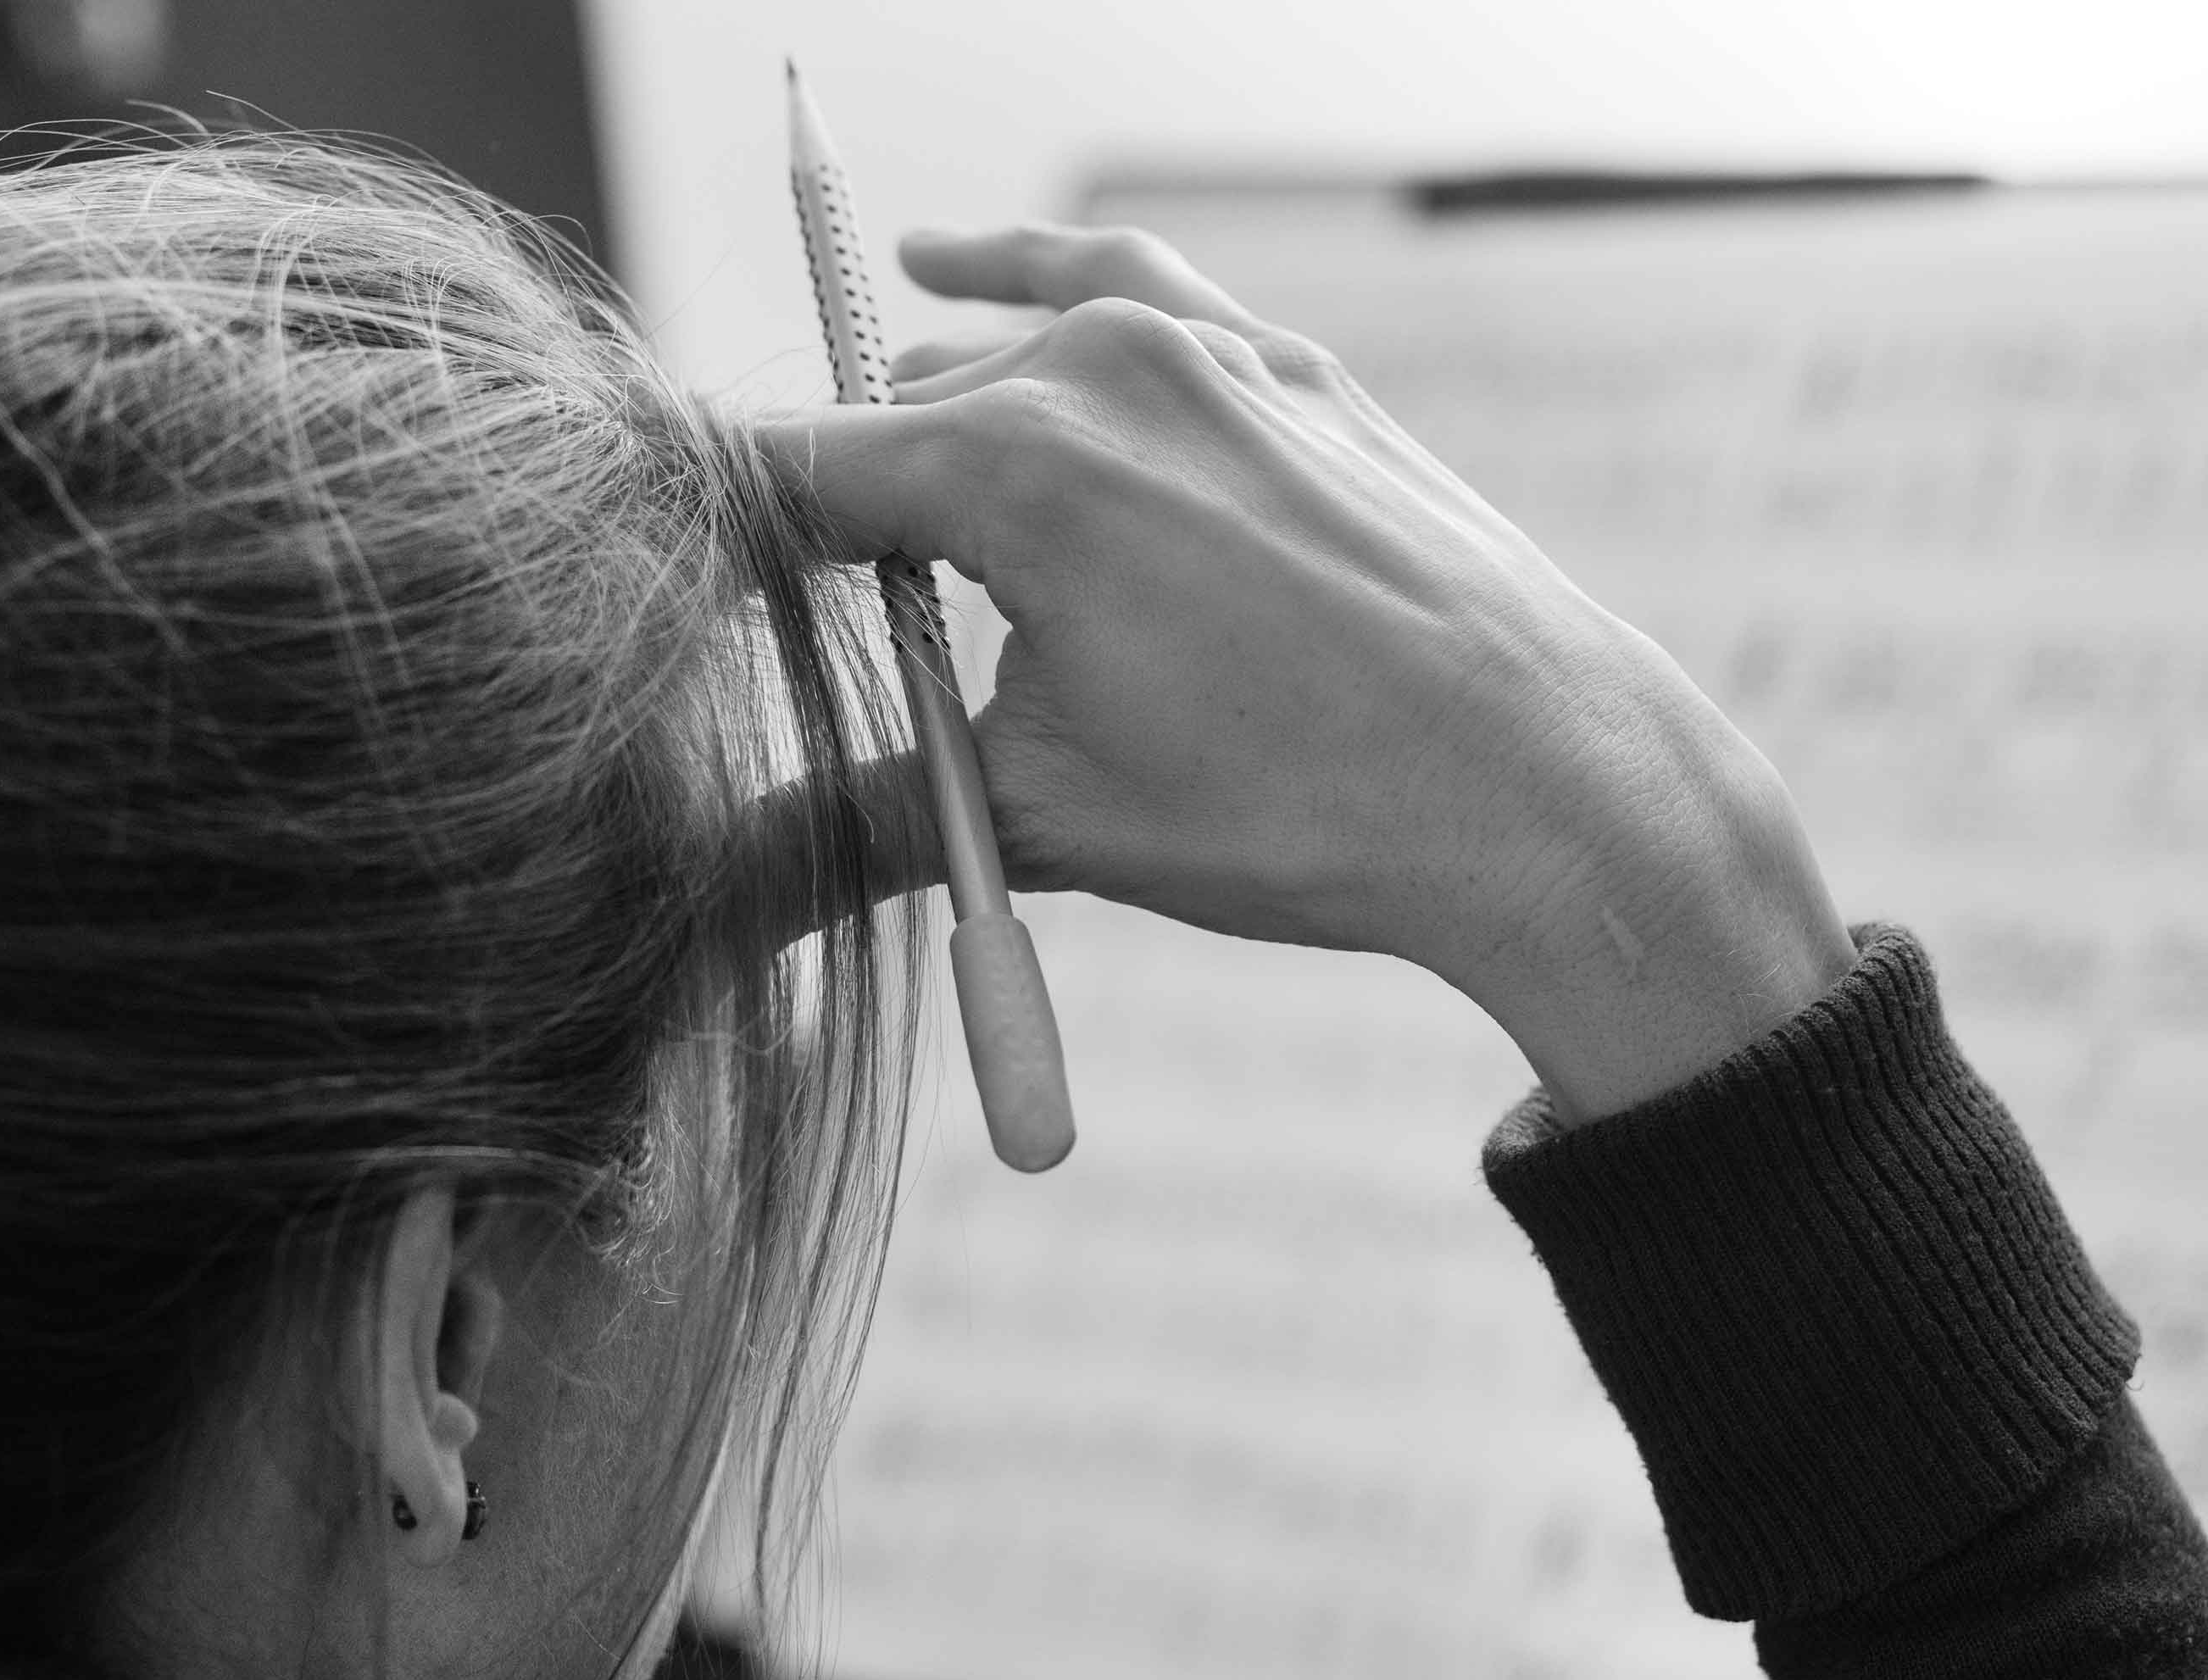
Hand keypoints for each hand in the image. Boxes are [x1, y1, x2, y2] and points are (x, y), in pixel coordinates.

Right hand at [763, 223, 1855, 1121]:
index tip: (670, 596)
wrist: (1538, 789)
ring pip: (997, 361)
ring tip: (919, 558)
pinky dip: (1027, 279)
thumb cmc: (1297, 809)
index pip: (787, 477)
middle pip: (886, 421)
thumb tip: (709, 886)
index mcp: (1010, 469)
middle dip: (842, 532)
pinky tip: (952, 265)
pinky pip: (1118, 287)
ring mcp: (1201, 349)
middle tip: (842, 660)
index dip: (716, 544)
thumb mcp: (1048, 816)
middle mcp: (1096, 371)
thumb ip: (860, 817)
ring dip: (936, 441)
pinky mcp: (1282, 364)